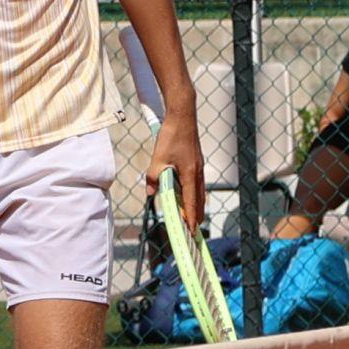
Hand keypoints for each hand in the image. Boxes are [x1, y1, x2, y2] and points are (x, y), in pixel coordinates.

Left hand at [147, 113, 204, 228]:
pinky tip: (187, 195)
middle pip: (199, 200)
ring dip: (195, 205)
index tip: (191, 232)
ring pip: (199, 192)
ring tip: (190, 216)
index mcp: (190, 175)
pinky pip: (197, 183)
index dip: (191, 218)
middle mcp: (198, 173)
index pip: (191, 203)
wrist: (183, 117)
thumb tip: (149, 194)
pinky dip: (193, 193)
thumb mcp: (157, 160)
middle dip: (196, 215)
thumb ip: (153, 179)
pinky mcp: (197, 162)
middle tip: (192, 229)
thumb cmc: (171, 137)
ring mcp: (199, 168)